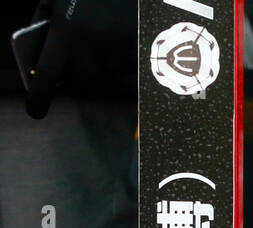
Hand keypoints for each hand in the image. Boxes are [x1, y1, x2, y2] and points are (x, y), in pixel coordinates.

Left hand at [25, 0, 135, 118]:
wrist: (138, 1)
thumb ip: (42, 22)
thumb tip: (36, 51)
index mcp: (65, 37)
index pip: (45, 79)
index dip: (37, 99)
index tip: (34, 111)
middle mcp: (89, 58)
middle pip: (75, 84)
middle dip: (70, 75)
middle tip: (68, 57)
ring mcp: (113, 65)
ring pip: (95, 79)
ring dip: (89, 68)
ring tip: (93, 41)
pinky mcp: (132, 67)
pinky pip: (114, 73)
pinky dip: (109, 62)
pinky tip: (111, 42)